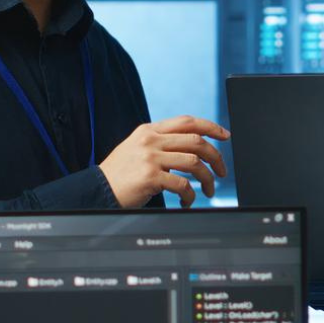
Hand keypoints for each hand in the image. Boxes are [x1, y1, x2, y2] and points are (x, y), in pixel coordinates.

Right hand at [98, 116, 228, 208]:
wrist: (98, 190)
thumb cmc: (119, 173)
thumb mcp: (136, 148)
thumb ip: (159, 142)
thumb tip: (190, 146)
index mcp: (149, 130)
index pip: (186, 121)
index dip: (210, 127)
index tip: (225, 136)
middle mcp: (151, 140)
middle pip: (196, 141)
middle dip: (216, 157)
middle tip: (221, 171)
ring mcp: (150, 158)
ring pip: (194, 162)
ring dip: (207, 179)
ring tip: (209, 191)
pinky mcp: (150, 177)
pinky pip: (183, 184)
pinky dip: (190, 195)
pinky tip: (187, 201)